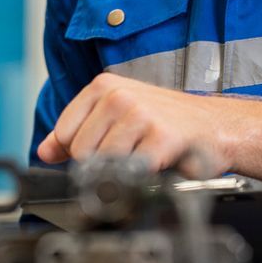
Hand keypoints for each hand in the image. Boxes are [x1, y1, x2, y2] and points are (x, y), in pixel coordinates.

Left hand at [34, 73, 231, 175]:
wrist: (217, 127)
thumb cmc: (166, 122)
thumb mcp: (117, 117)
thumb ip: (77, 132)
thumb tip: (44, 151)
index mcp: (102, 87)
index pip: (63, 133)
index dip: (78, 152)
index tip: (102, 151)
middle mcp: (118, 96)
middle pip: (80, 151)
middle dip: (101, 164)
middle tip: (130, 154)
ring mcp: (139, 114)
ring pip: (103, 163)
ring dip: (124, 171)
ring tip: (145, 155)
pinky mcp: (161, 137)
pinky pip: (131, 171)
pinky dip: (143, 176)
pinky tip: (158, 162)